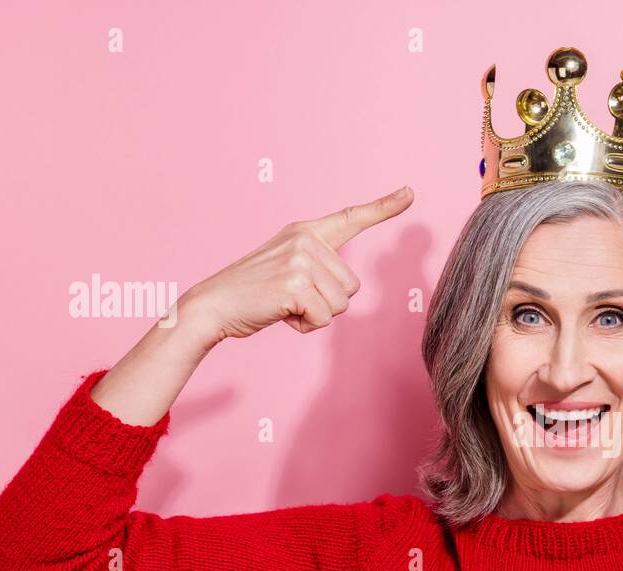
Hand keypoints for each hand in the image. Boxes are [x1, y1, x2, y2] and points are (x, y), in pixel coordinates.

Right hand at [176, 186, 414, 348]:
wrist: (212, 306)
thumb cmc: (253, 294)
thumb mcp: (287, 269)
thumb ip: (317, 267)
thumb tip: (345, 288)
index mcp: (305, 232)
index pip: (351, 218)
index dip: (383, 207)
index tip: (409, 193)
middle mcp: (305, 240)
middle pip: (352, 287)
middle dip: (326, 303)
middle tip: (290, 298)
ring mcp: (300, 260)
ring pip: (341, 305)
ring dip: (315, 315)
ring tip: (284, 304)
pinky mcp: (295, 284)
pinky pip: (323, 318)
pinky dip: (305, 325)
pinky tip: (280, 313)